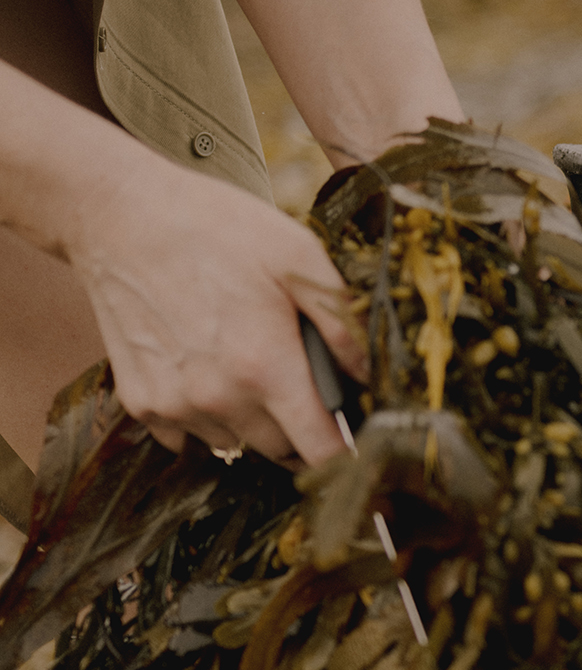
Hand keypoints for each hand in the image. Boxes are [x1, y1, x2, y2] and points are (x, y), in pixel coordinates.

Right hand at [61, 148, 366, 465]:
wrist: (124, 218)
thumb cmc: (219, 230)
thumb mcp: (299, 256)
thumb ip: (341, 321)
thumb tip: (370, 372)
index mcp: (265, 366)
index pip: (318, 450)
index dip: (344, 450)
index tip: (354, 438)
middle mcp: (217, 397)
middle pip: (280, 449)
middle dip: (301, 425)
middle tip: (303, 379)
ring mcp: (173, 404)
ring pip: (234, 442)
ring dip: (252, 420)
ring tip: (250, 362)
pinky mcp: (140, 401)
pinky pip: (187, 436)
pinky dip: (206, 415)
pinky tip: (209, 367)